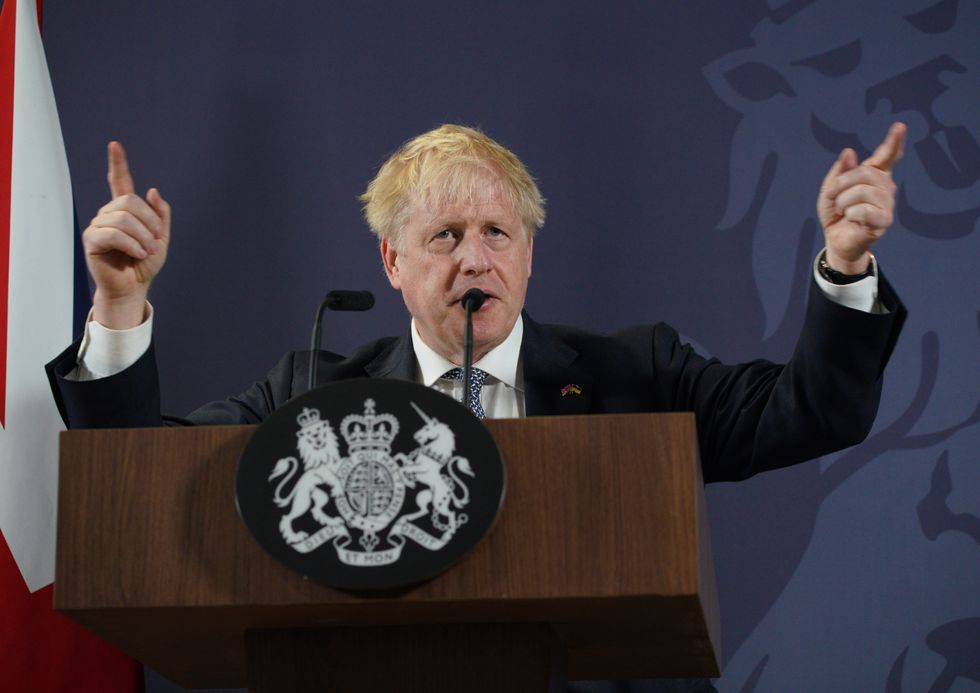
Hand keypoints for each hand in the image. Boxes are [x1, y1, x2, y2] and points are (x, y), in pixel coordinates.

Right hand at [83, 142, 170, 328]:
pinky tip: (138, 254)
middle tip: (157, 241)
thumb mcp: (161, 238)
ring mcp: (98, 225)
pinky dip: (132, 244)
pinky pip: (113, 233)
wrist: (133, 287)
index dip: (118, 163)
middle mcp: (108, 213)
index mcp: (125, 210)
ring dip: (143, 236)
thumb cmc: (145, 263)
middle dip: (149, 221)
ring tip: (148, 251)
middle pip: (129, 201)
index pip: (119, 182)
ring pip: (123, 218)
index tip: (114, 145)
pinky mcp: (92, 240)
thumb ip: (160, 215)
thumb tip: (151, 190)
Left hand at [818, 122, 905, 273]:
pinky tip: (851, 219)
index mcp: (874, 176)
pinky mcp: (884, 221)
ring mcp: (887, 204)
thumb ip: (839, 172)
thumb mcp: (830, 190)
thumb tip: (849, 152)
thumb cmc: (835, 213)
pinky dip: (851, 214)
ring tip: (842, 210)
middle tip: (831, 196)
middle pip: (865, 173)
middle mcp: (885, 187)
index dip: (893, 141)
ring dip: (843, 201)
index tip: (900, 126)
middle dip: (841, 184)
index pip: (887, 156)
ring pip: (864, 192)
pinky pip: (866, 210)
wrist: (835, 240)